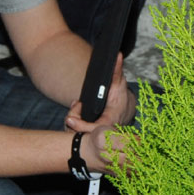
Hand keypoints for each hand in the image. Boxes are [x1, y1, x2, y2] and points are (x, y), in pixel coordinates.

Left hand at [65, 54, 134, 170]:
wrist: (123, 109)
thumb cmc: (120, 95)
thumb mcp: (118, 82)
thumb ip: (117, 70)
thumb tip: (118, 55)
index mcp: (112, 121)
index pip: (97, 128)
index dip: (82, 126)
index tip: (70, 119)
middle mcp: (106, 132)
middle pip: (83, 135)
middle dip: (73, 125)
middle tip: (72, 111)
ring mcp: (98, 137)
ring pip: (79, 137)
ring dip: (73, 124)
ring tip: (77, 108)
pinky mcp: (92, 139)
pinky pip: (79, 137)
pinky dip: (74, 127)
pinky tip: (77, 116)